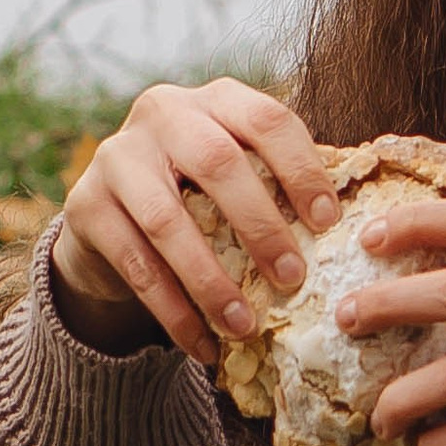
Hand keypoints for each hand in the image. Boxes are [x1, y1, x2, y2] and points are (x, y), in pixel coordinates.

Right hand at [49, 79, 340, 367]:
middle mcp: (162, 113)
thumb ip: (280, 184)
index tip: (329, 223)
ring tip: (245, 327)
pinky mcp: (85, 205)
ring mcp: (116, 156)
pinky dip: (172, 310)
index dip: (301, 168)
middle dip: (260, 226)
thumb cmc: (199, 196)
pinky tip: (202, 345)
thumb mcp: (237, 174)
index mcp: (214, 100)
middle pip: (218, 163)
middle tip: (293, 279)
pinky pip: (133, 263)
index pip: (266, 118)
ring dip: (211, 281)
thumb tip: (360, 227)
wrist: (109, 217)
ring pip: (168, 220)